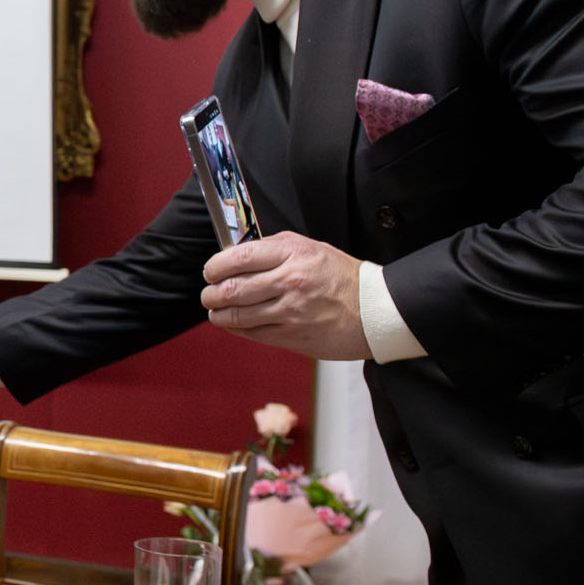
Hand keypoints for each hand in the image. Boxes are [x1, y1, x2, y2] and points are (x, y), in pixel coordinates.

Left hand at [200, 231, 368, 360]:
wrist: (374, 309)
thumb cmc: (341, 277)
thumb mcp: (310, 248)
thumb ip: (273, 249)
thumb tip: (235, 255)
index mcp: (294, 253)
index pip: (240, 257)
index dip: (216, 266)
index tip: (211, 271)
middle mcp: (291, 281)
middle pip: (233, 288)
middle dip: (212, 293)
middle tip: (209, 294)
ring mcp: (291, 311)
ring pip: (238, 315)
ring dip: (218, 314)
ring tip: (216, 310)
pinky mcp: (293, 336)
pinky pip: (252, 333)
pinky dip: (236, 328)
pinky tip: (233, 323)